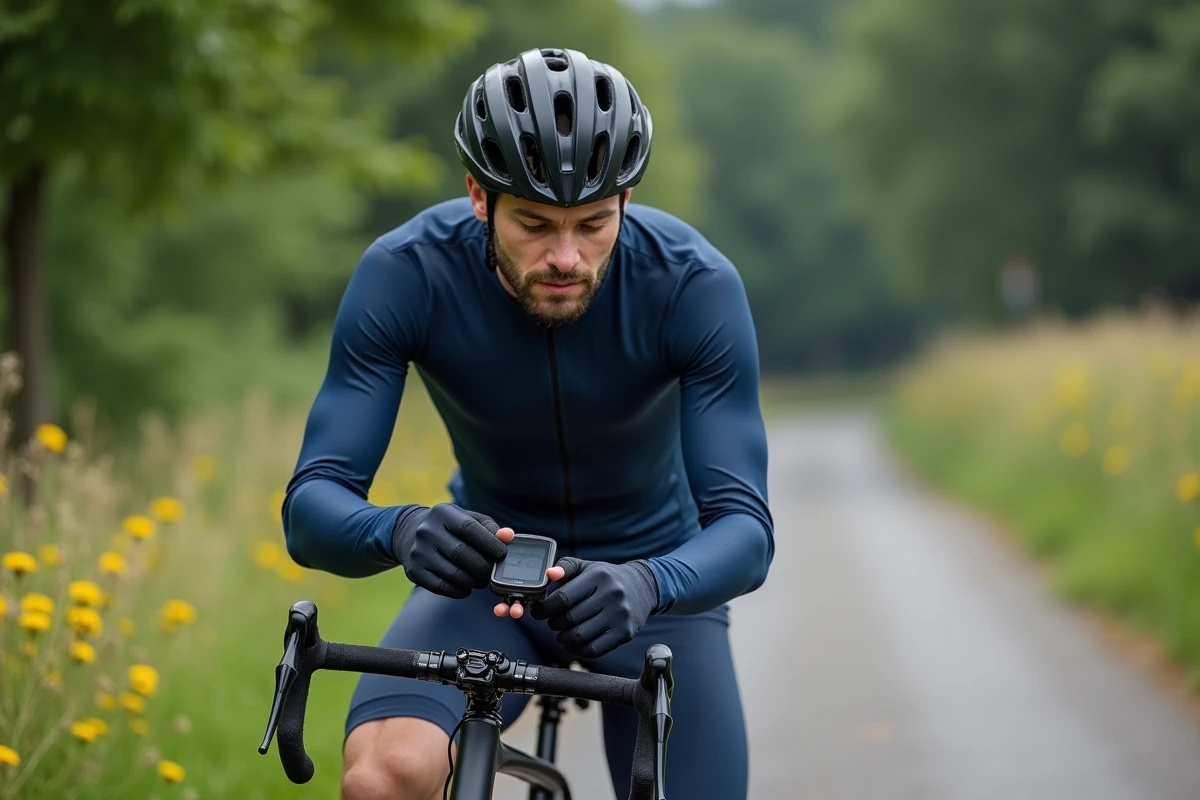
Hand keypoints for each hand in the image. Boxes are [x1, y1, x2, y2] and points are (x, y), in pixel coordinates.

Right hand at [392, 503, 512, 599]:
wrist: (410, 533)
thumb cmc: (449, 527)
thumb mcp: (467, 519)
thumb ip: (490, 527)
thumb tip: (509, 537)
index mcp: (443, 513)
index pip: (470, 528)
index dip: (490, 544)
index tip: (502, 554)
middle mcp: (427, 531)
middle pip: (462, 554)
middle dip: (483, 567)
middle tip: (492, 572)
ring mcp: (418, 552)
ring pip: (453, 574)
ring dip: (473, 582)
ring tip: (481, 580)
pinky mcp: (414, 571)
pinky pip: (441, 587)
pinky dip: (459, 591)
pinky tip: (466, 588)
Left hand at [529, 557, 659, 658]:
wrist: (643, 587)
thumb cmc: (607, 578)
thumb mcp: (588, 567)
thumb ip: (565, 567)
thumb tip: (548, 574)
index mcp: (598, 576)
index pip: (563, 597)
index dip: (544, 608)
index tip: (537, 611)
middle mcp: (611, 594)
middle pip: (569, 619)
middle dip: (553, 623)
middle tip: (551, 622)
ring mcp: (620, 616)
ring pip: (579, 636)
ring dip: (562, 638)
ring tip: (561, 633)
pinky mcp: (625, 633)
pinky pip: (594, 650)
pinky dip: (577, 650)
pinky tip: (573, 644)